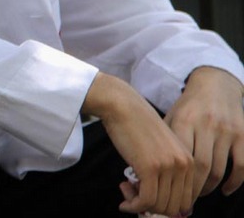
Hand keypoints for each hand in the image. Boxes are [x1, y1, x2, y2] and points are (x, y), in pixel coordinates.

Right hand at [83, 72, 193, 215]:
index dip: (164, 205)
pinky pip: (146, 201)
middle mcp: (184, 165)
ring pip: (159, 206)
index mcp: (190, 161)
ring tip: (125, 190)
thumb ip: (166, 170)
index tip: (145, 197)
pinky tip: (123, 198)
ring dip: (139, 205)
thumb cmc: (135, 124)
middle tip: (132, 195)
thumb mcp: (159, 148)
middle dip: (152, 208)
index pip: (185, 200)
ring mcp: (169, 167)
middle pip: (174, 207)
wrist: (122, 105)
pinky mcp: (151, 168)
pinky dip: (133, 205)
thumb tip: (159, 200)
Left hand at [165, 66, 243, 198]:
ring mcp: (227, 130)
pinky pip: (241, 166)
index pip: (180, 157)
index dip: (176, 178)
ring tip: (200, 193)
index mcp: (184, 120)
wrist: (215, 84)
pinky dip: (234, 183)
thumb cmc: (188, 106)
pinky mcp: (243, 134)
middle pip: (200, 167)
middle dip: (192, 187)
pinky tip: (224, 190)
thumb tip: (150, 170)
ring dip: (210, 187)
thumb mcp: (172, 116)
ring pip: (220, 169)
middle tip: (185, 198)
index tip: (170, 189)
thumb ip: (166, 139)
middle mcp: (207, 124)